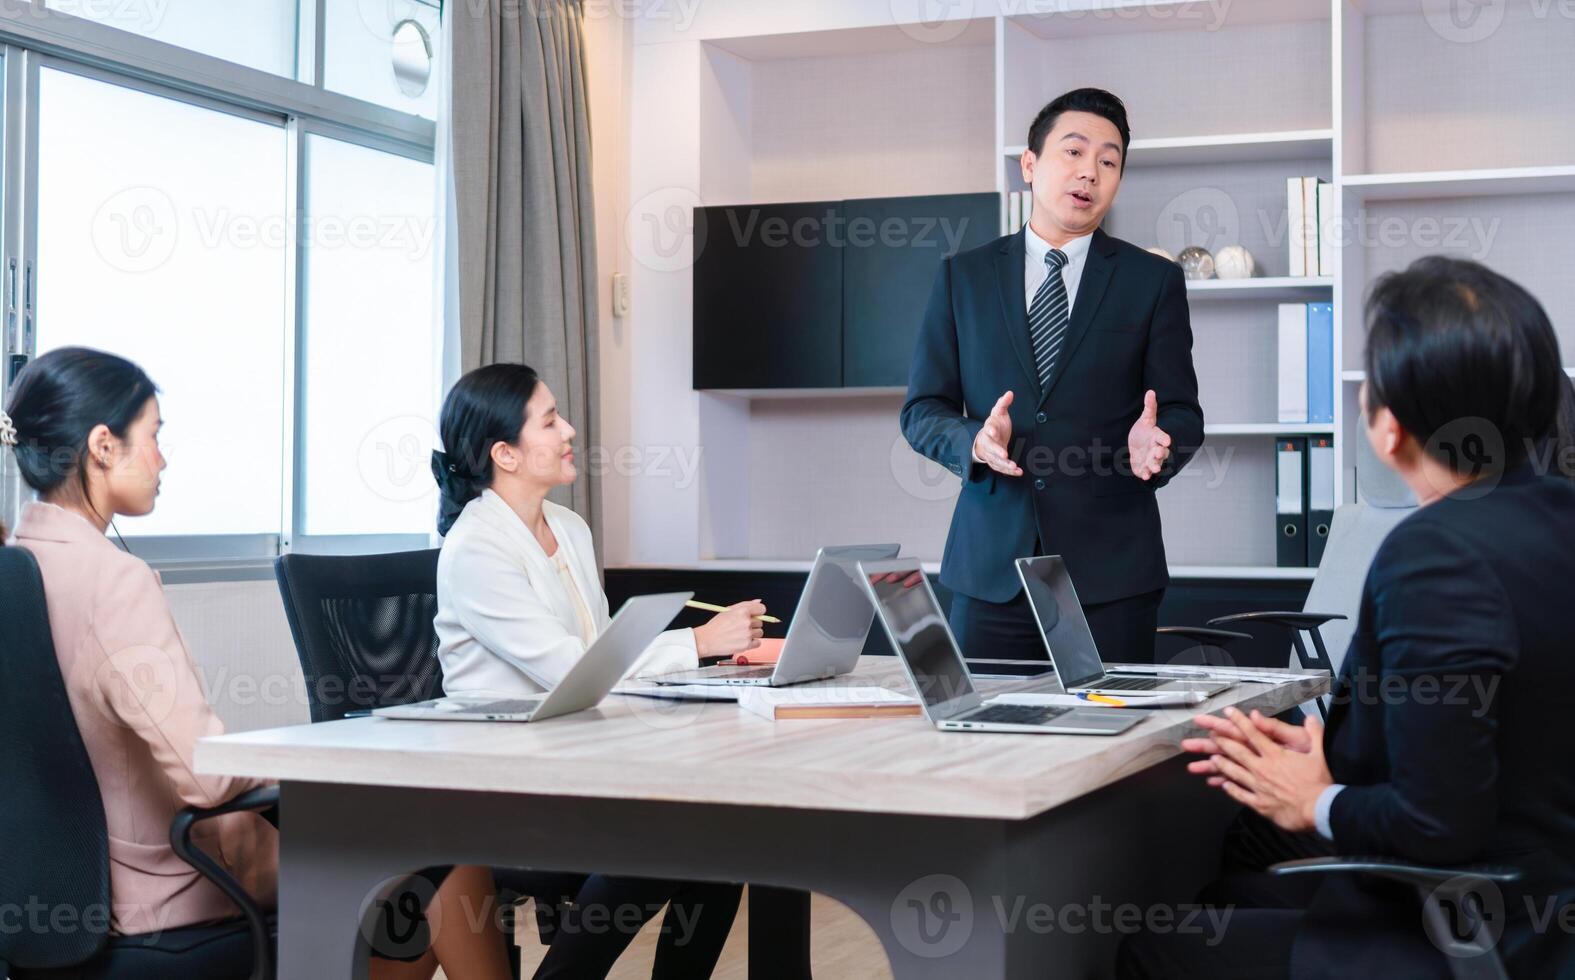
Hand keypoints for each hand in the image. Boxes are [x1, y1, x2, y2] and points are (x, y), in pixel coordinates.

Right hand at [692, 600, 766, 659]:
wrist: (707, 640)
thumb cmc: (716, 626)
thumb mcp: (728, 610)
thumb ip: (745, 604)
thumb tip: (758, 601)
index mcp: (742, 611)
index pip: (761, 608)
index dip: (758, 612)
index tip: (755, 615)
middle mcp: (746, 622)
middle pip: (760, 622)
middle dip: (753, 624)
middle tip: (741, 627)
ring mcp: (747, 634)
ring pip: (760, 632)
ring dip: (753, 634)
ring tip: (740, 634)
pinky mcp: (747, 645)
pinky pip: (758, 643)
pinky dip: (752, 643)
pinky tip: (742, 641)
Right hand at [973, 391, 1022, 476]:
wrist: (986, 439)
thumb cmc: (995, 425)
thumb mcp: (998, 413)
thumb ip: (1003, 404)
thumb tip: (1010, 393)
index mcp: (988, 429)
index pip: (988, 429)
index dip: (990, 430)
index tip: (994, 431)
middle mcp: (988, 443)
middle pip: (990, 448)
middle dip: (997, 451)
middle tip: (1005, 454)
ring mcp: (990, 454)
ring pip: (995, 460)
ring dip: (1005, 464)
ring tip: (1015, 467)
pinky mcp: (995, 462)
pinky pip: (1001, 468)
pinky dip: (1009, 471)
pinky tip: (1018, 472)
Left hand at [1127, 389, 1171, 480]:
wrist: (1138, 445)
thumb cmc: (1144, 432)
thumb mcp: (1146, 419)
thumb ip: (1150, 407)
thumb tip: (1151, 392)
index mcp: (1157, 436)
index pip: (1162, 437)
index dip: (1164, 439)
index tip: (1167, 441)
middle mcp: (1156, 449)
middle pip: (1161, 452)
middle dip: (1161, 454)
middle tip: (1160, 454)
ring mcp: (1150, 459)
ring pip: (1155, 463)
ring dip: (1154, 466)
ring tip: (1154, 470)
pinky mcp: (1144, 467)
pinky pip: (1145, 471)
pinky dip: (1145, 474)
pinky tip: (1144, 476)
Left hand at [1186, 706, 1331, 832]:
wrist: (1320, 809)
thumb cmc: (1320, 782)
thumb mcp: (1320, 753)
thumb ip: (1314, 733)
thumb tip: (1311, 718)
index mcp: (1275, 755)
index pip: (1253, 733)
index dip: (1239, 721)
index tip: (1228, 712)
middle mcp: (1262, 769)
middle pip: (1237, 752)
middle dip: (1222, 741)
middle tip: (1211, 735)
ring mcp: (1258, 786)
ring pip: (1234, 773)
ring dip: (1222, 765)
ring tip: (1212, 759)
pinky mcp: (1260, 804)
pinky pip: (1241, 795)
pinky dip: (1231, 789)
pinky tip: (1224, 785)